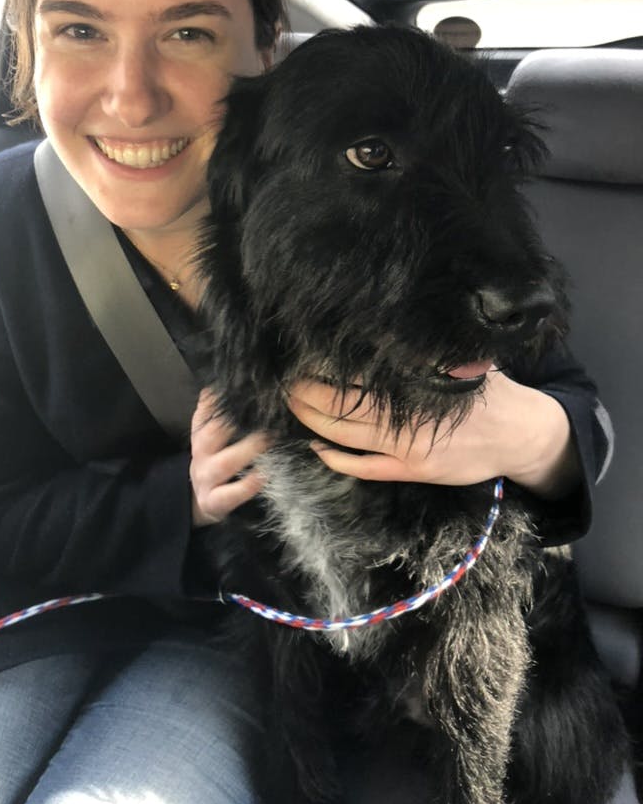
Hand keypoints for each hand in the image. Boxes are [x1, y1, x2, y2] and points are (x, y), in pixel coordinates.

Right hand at [190, 389, 269, 525]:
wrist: (201, 502)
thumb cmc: (215, 463)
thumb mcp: (211, 437)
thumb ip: (216, 411)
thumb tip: (224, 381)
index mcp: (201, 435)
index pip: (205, 413)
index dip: (219, 400)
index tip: (241, 388)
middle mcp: (200, 455)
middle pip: (212, 434)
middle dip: (235, 422)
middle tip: (265, 411)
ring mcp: (206, 480)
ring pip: (224, 464)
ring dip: (248, 450)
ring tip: (269, 439)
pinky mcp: (214, 502)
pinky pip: (230, 494)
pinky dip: (247, 486)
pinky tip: (263, 475)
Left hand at [286, 370, 578, 498]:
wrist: (519, 434)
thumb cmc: (488, 390)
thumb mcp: (461, 361)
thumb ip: (426, 352)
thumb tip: (388, 333)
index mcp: (418, 386)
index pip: (359, 375)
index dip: (325, 368)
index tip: (301, 356)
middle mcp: (408, 419)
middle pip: (343, 405)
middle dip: (308, 393)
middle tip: (284, 380)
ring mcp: (408, 449)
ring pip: (347, 437)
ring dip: (313, 421)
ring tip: (290, 405)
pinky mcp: (412, 471)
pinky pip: (366, 468)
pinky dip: (337, 458)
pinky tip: (316, 446)